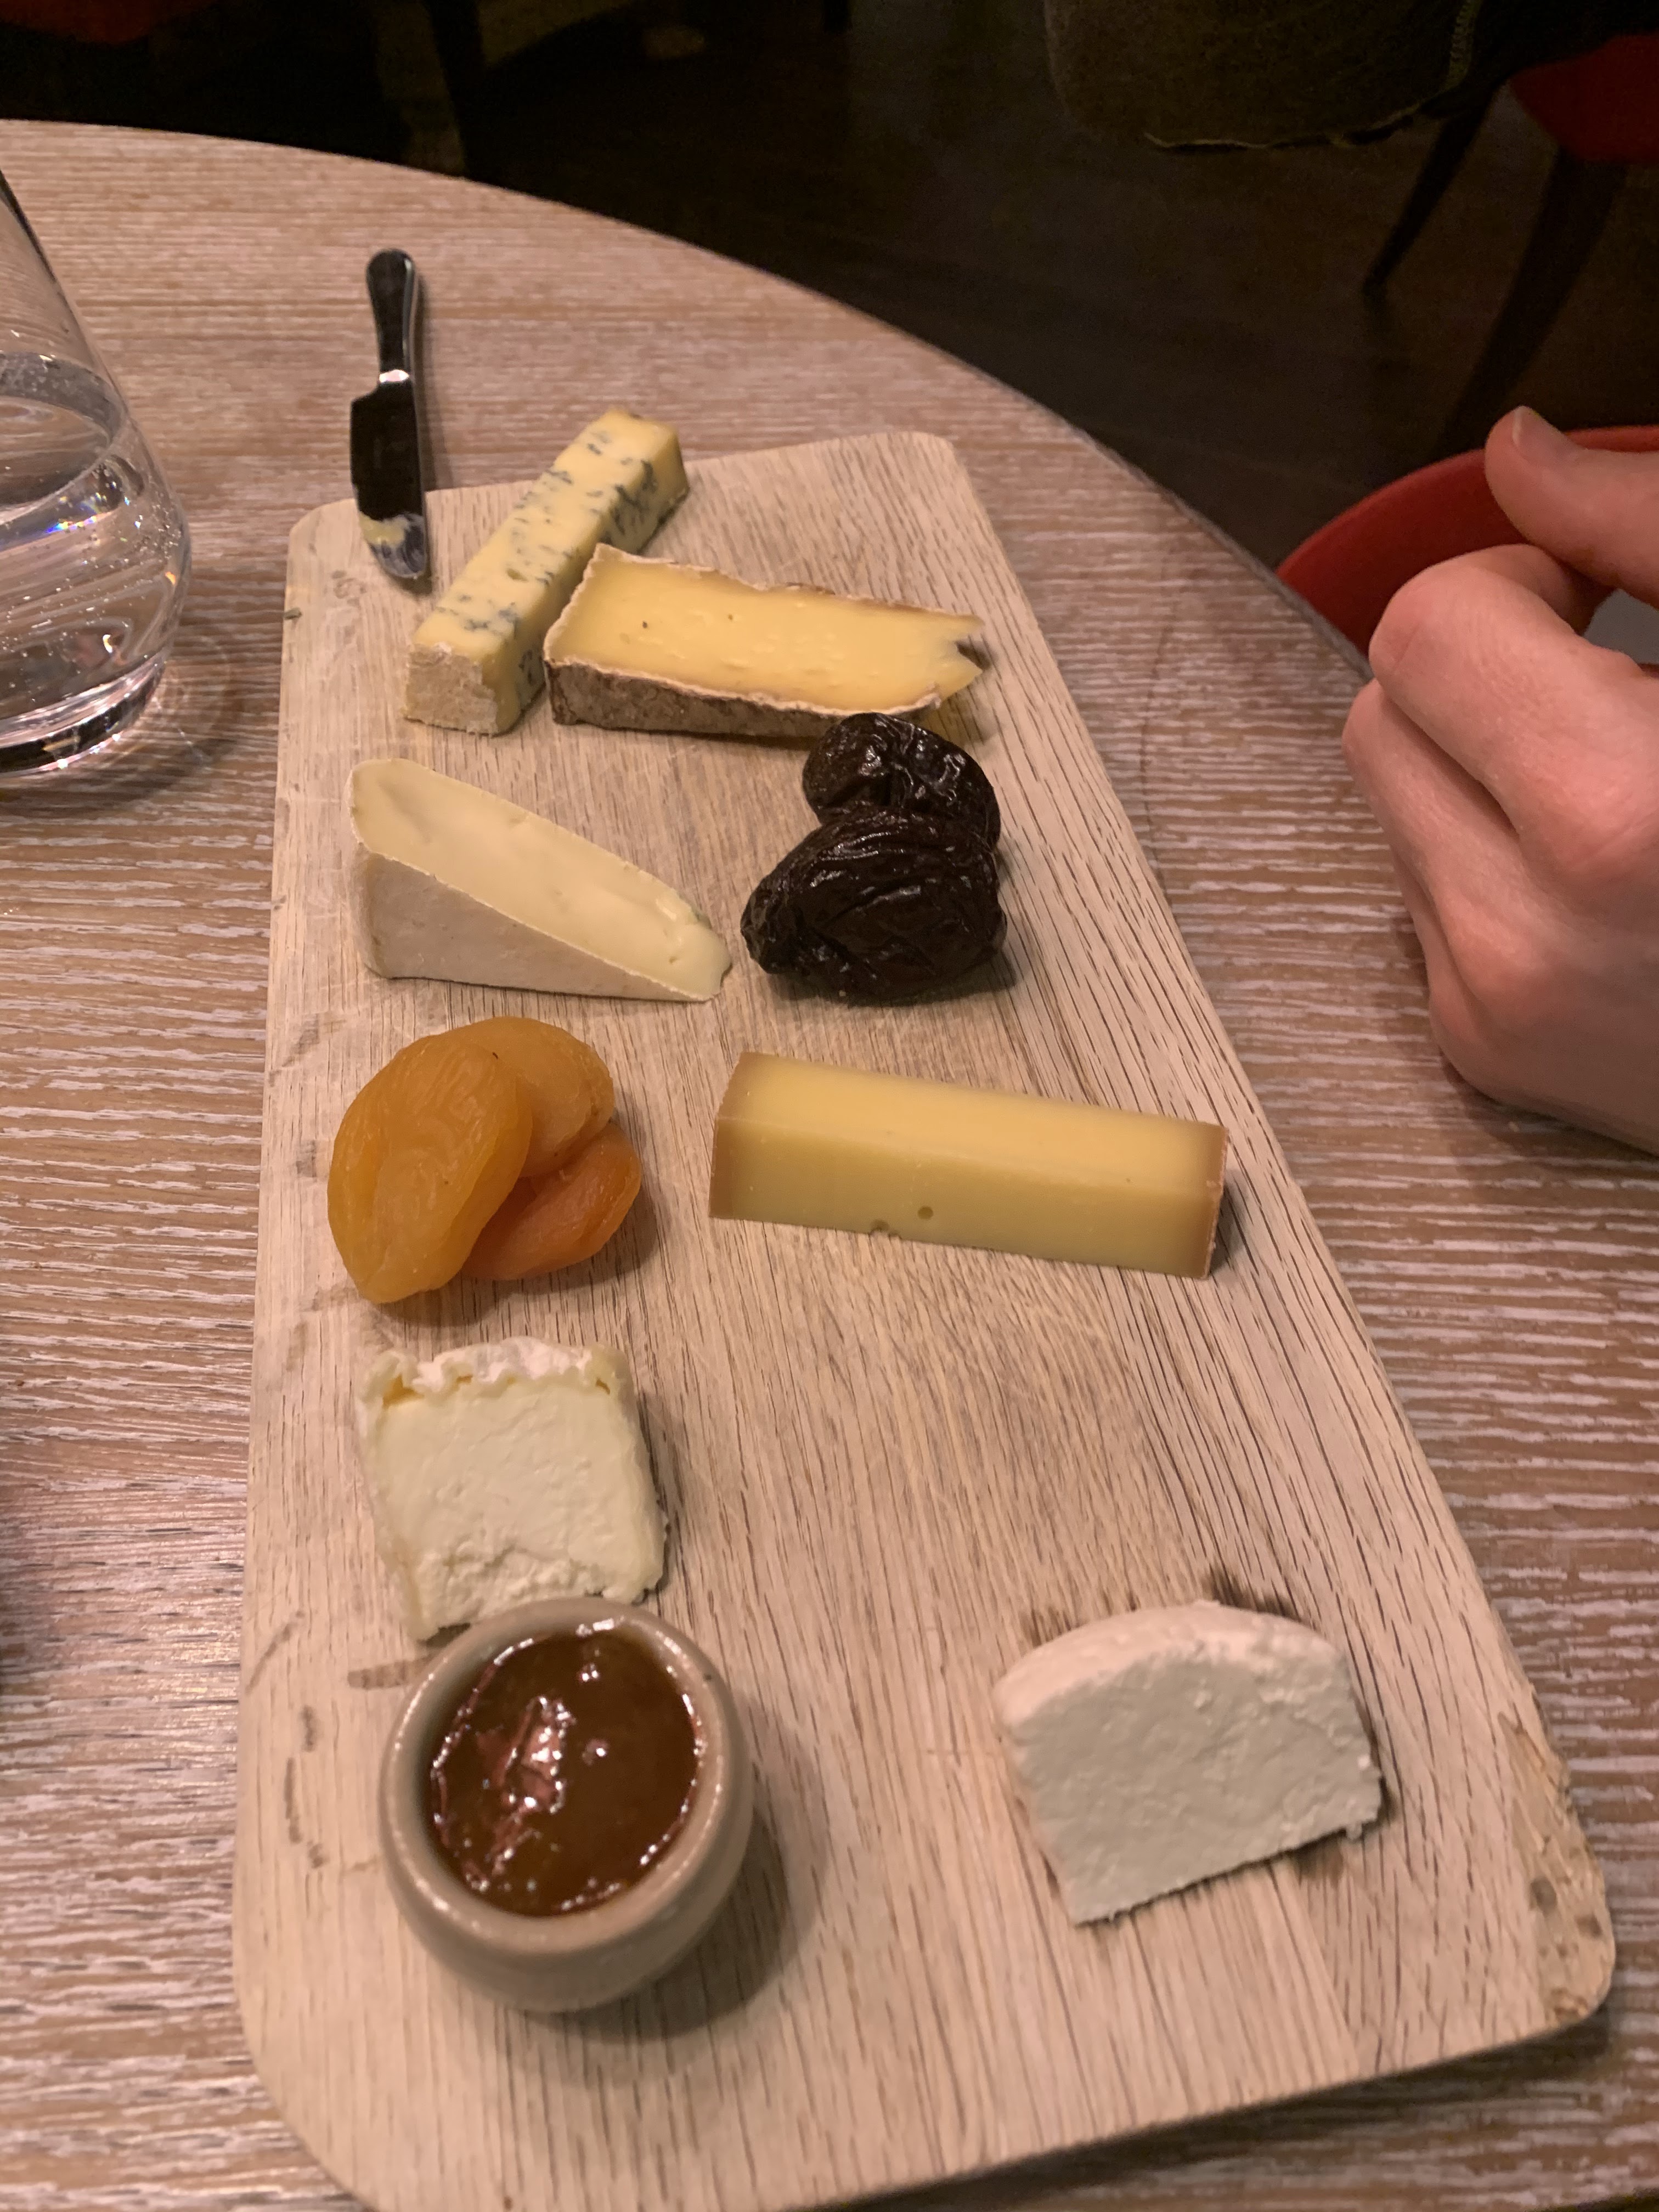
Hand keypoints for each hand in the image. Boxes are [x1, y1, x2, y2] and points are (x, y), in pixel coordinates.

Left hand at [1342, 408, 1658, 1152]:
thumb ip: (1653, 533)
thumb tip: (1518, 453)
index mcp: (1613, 818)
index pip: (1427, 629)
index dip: (1510, 585)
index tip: (1590, 601)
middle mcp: (1526, 936)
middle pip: (1379, 714)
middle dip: (1478, 673)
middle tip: (1608, 685)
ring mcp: (1493, 1010)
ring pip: (1392, 808)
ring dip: (1481, 768)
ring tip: (1624, 789)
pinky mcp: (1483, 1053)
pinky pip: (1424, 897)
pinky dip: (1495, 861)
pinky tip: (1609, 876)